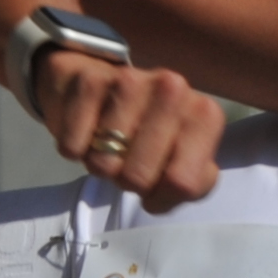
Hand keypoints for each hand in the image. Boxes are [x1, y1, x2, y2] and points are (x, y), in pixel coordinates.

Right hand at [24, 48, 226, 206]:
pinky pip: (73, 147)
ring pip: (103, 164)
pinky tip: (88, 129)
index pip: (181, 184)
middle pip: (139, 177)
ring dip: (100, 164)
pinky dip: (75, 148)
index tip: (156, 181)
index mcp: (204, 114)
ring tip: (109, 145)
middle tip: (129, 162)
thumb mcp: (182, 164)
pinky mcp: (89, 82)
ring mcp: (130, 81)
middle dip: (127, 180)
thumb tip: (175, 187)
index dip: (160, 196)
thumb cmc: (150, 134)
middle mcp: (173, 89)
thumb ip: (191, 184)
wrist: (107, 88)